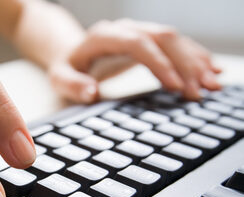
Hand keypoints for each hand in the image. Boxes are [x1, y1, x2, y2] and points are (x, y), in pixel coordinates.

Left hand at [48, 18, 220, 102]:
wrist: (71, 52)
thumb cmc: (67, 67)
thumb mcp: (60, 78)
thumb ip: (73, 85)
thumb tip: (91, 92)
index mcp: (103, 36)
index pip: (137, 43)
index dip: (159, 63)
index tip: (175, 87)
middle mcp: (125, 29)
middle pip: (162, 38)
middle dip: (184, 65)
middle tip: (198, 93)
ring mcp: (138, 32)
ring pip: (174, 40)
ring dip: (195, 61)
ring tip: (212, 86)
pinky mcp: (148, 40)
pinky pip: (176, 44)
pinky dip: (195, 57)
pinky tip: (211, 70)